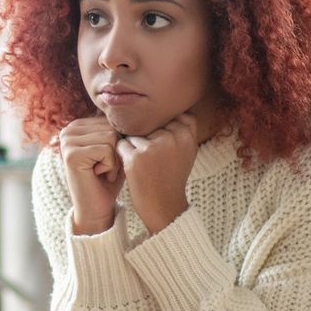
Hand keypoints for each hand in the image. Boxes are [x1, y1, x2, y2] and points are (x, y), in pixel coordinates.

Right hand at [59, 116, 122, 234]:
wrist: (97, 209)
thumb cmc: (108, 180)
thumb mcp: (115, 149)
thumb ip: (118, 130)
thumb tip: (137, 112)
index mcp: (77, 125)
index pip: (112, 120)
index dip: (118, 143)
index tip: (105, 160)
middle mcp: (68, 130)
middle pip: (111, 127)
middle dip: (116, 151)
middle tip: (103, 168)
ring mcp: (67, 141)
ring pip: (111, 137)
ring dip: (114, 159)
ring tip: (101, 172)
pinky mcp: (71, 154)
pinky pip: (107, 149)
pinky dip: (110, 166)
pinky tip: (98, 176)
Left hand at [118, 112, 199, 232]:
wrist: (164, 206)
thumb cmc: (172, 176)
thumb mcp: (188, 150)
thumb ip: (183, 127)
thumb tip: (170, 104)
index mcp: (187, 134)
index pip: (166, 117)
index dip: (161, 131)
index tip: (165, 150)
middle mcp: (172, 137)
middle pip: (148, 125)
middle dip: (147, 139)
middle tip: (155, 162)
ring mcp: (153, 147)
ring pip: (134, 134)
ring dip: (134, 147)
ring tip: (146, 166)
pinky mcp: (135, 157)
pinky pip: (122, 145)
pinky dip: (123, 155)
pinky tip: (134, 169)